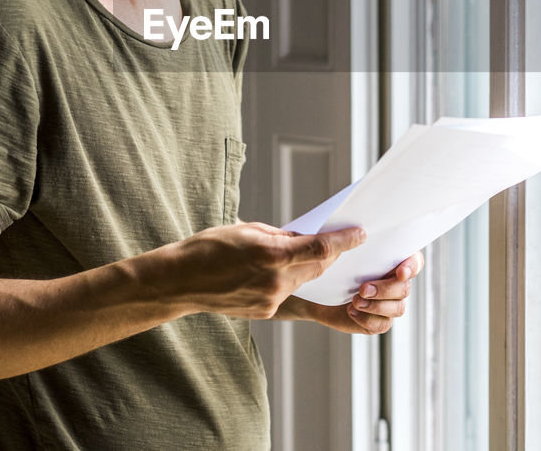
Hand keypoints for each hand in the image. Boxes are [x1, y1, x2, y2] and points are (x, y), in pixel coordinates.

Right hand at [169, 222, 365, 319]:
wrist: (181, 281)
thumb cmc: (210, 248)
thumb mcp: (247, 229)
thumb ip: (280, 236)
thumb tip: (302, 237)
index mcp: (273, 254)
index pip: (321, 247)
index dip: (345, 241)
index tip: (360, 234)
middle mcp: (276, 280)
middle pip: (317, 266)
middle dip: (328, 253)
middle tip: (335, 240)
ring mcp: (271, 299)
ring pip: (303, 281)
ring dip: (306, 267)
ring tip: (297, 254)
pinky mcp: (264, 311)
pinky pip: (286, 293)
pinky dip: (286, 281)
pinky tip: (271, 272)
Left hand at [286, 252, 424, 334]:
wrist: (320, 290)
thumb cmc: (333, 265)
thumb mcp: (340, 250)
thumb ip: (352, 242)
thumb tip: (359, 233)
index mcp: (393, 260)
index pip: (415, 261)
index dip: (412, 267)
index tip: (400, 272)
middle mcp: (396, 282)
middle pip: (405, 288)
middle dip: (385, 290)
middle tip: (362, 289)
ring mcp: (389, 302)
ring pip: (398, 308)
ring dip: (376, 306)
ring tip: (355, 301)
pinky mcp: (379, 320)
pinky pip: (382, 324)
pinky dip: (366, 319)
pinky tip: (351, 311)